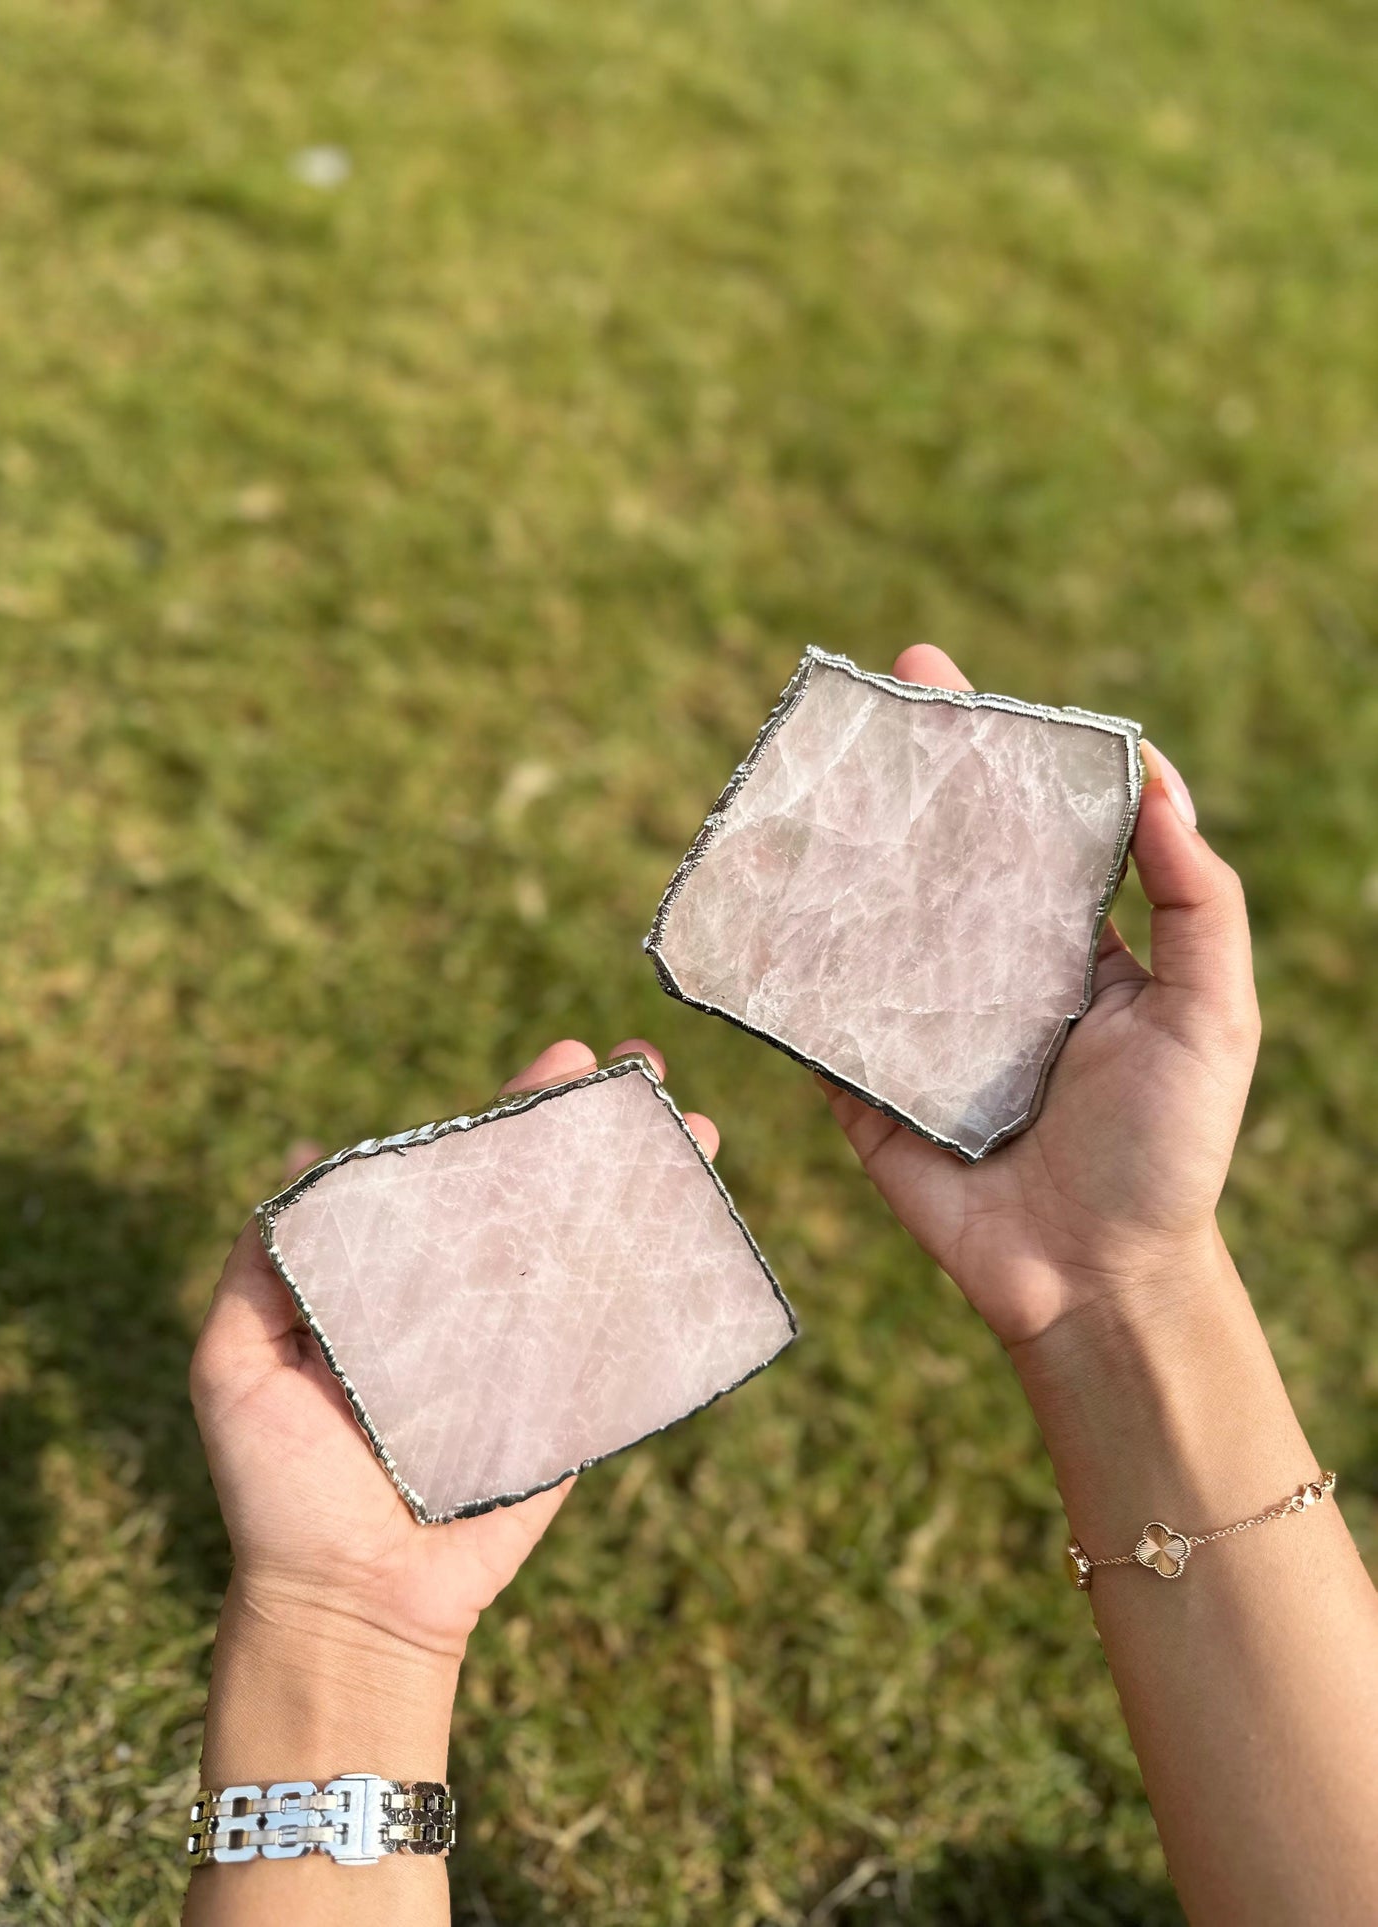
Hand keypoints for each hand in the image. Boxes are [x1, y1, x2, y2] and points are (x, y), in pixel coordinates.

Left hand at [190, 1036, 720, 1659]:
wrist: (345, 1602)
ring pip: (596, 1254)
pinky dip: (666, 1290)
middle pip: (544, 1197)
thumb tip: (303, 1155)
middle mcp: (470, 1304)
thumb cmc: (279, 1488)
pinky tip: (703, 1231)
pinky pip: (621, 1344)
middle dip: (597, 1130)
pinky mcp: (569, 1413)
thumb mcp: (236, 1363)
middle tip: (644, 1067)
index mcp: (402, 1278)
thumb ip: (264, 1266)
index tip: (566, 1059)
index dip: (515, 1112)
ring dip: (650, 1188)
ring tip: (694, 1126)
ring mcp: (526, 1356)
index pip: (464, 1174)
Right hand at [822, 646, 1260, 1348]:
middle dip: (905, 775)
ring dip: (835, 851)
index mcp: (1069, 949)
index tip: (953, 681)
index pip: (1026, 832)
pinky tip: (753, 897)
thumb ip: (1199, 900)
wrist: (1094, 1283)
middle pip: (937, 856)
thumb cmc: (1171, 1150)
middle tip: (870, 695)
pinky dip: (783, 966)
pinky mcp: (863, 1085)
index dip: (994, 756)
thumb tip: (1160, 779)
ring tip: (801, 774)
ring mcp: (918, 1027)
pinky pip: (817, 1018)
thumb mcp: (1216, 1016)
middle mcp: (987, 975)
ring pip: (868, 922)